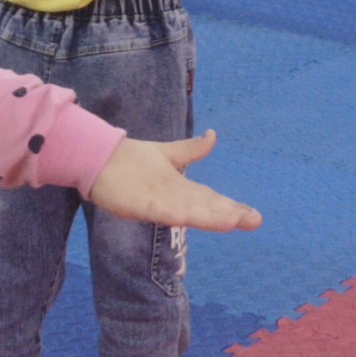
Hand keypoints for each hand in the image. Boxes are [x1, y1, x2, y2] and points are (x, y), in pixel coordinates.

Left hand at [85, 131, 260, 232]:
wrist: (100, 160)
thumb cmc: (132, 163)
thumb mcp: (168, 153)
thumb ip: (191, 149)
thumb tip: (213, 135)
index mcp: (182, 189)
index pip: (212, 199)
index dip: (233, 207)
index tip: (255, 216)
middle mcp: (175, 199)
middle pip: (206, 208)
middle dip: (230, 215)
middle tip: (255, 221)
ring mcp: (160, 202)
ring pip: (190, 211)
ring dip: (210, 217)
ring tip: (232, 221)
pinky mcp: (141, 204)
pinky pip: (160, 210)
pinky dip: (173, 213)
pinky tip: (184, 216)